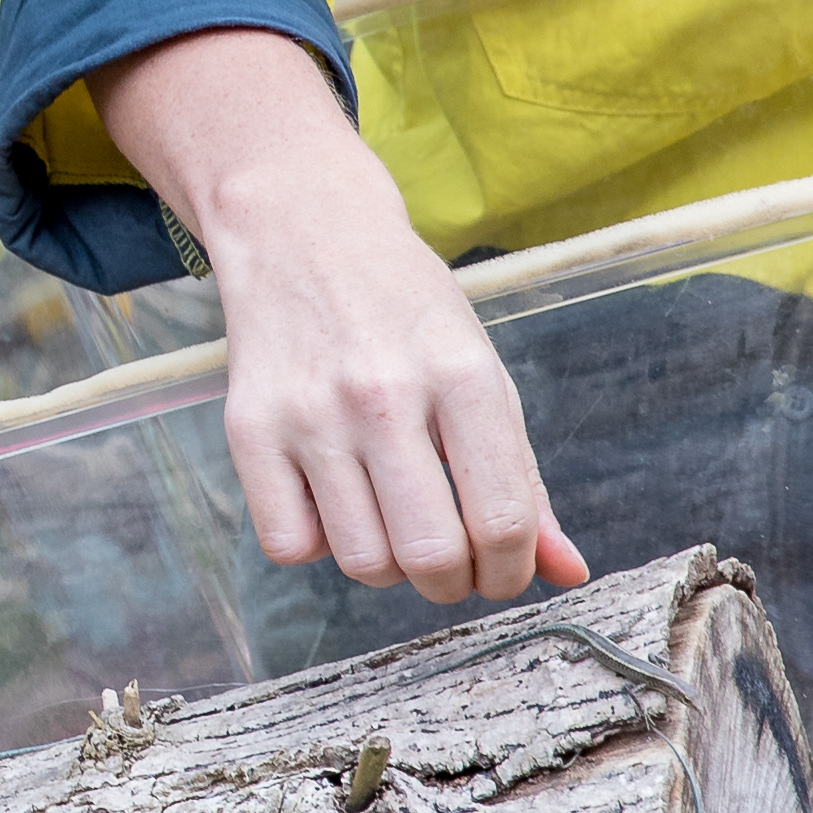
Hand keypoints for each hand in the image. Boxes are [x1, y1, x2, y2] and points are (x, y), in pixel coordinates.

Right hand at [89, 28, 590, 603]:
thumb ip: (522, 477)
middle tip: (448, 560)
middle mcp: (382, 393)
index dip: (510, 571)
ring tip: (389, 521)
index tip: (500, 571)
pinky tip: (331, 500)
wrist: (301, 231)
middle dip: (450, 582)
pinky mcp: (248, 427)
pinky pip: (289, 544)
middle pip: (429, 557)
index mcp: (460, 374)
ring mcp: (309, 412)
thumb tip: (564, 571)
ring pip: (360, 562)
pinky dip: (317, 543)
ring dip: (385, 566)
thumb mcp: (481, 371)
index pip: (502, 519)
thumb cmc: (404, 307)